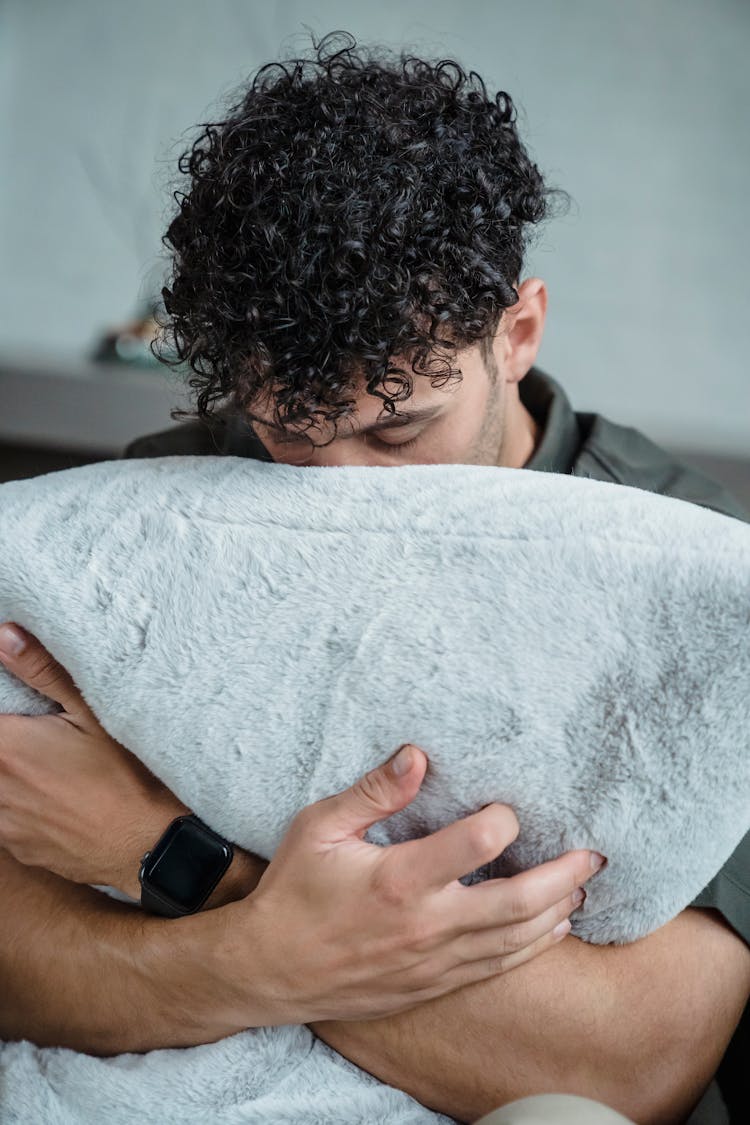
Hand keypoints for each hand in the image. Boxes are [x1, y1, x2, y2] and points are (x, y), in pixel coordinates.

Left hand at [0, 622, 189, 896]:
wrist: (148, 845)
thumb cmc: (126, 776)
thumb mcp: (94, 713)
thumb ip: (43, 671)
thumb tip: (5, 635)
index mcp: (6, 748)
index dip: (4, 712)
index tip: (19, 715)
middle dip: (10, 742)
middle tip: (38, 734)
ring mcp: (4, 825)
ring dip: (9, 775)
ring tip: (42, 765)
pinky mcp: (18, 850)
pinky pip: (3, 820)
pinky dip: (16, 804)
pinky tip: (48, 796)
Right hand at [229, 744, 604, 1024]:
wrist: (269, 970)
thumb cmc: (294, 892)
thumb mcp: (321, 828)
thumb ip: (374, 791)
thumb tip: (418, 754)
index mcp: (400, 880)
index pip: (479, 844)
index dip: (505, 819)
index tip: (507, 807)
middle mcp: (426, 925)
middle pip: (517, 903)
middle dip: (563, 875)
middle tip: (593, 854)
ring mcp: (433, 962)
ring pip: (515, 941)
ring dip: (556, 912)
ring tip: (582, 886)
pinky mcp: (432, 985)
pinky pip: (495, 969)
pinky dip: (531, 948)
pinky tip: (551, 929)